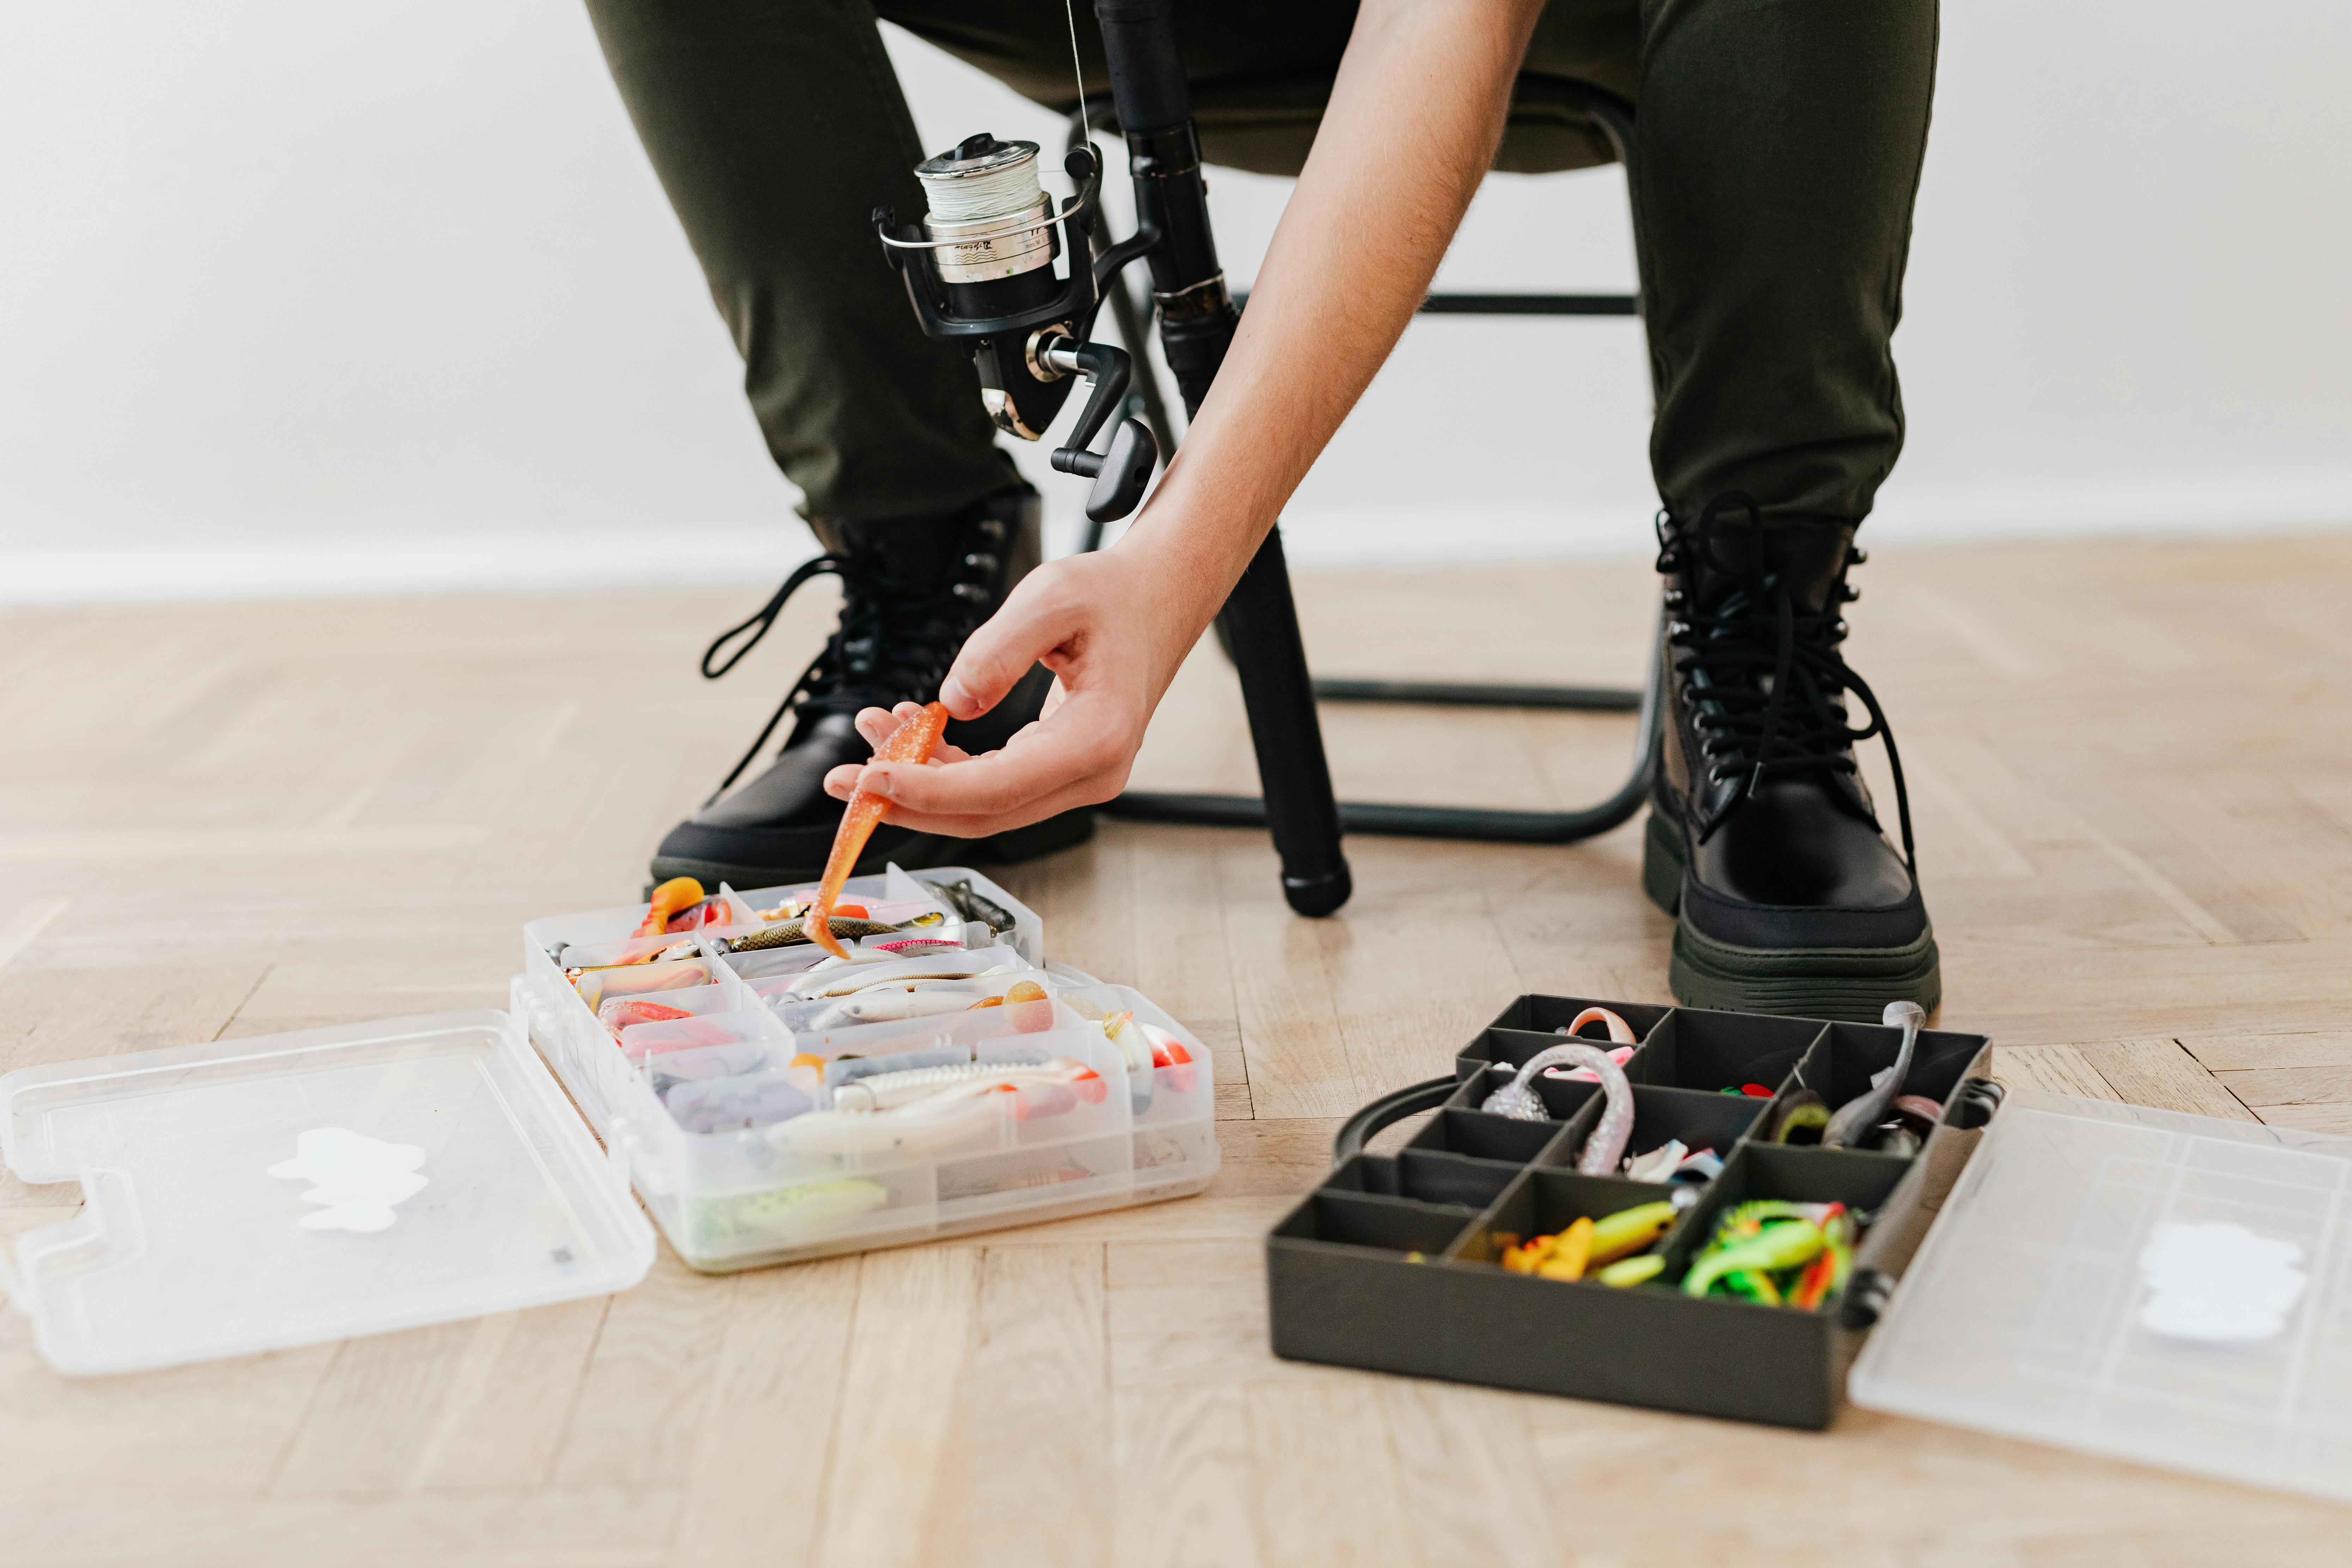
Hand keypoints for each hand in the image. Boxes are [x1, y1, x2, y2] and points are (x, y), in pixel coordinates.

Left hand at [822, 544, 1213, 836]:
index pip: (996, 788)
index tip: (868, 779)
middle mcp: (1091, 773)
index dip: (925, 791)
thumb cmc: (1112, 596)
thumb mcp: (1051, 597)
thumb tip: (954, 702)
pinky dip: (945, 766)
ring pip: (983, 804)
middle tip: (841, 780)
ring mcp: (1078, 778)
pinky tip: (911, 732)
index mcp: (1096, 738)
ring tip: (870, 732)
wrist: (1157, 600)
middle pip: (983, 813)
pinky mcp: (1060, 770)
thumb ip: (999, 649)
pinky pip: (993, 783)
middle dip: (906, 800)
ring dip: (919, 780)